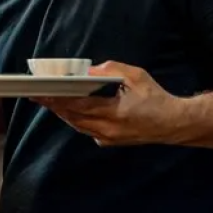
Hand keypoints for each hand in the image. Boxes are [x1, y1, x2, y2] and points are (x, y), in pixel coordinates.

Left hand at [31, 61, 182, 146]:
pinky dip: (75, 119)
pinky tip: (68, 109)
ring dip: (62, 113)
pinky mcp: (110, 142)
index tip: (42, 91)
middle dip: (54, 105)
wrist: (175, 123)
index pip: (78, 106)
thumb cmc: (156, 97)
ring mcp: (109, 139)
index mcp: (115, 114)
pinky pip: (86, 130)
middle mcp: (109, 130)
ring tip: (47, 100)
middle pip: (73, 118)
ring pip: (78, 126)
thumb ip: (110, 70)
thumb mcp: (135, 76)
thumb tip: (87, 70)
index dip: (58, 98)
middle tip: (38, 94)